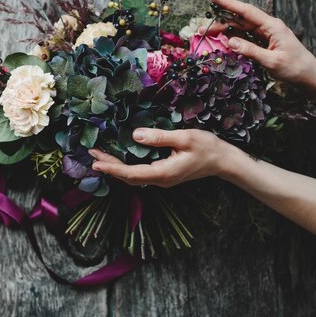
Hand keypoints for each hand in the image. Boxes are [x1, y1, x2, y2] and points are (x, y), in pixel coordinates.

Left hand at [89, 128, 242, 187]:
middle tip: (92, 155)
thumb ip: (159, 137)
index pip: (131, 174)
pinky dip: (126, 166)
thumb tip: (135, 136)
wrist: (224, 161)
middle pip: (129, 177)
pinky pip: (140, 173)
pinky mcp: (165, 174)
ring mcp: (162, 179)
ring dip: (116, 167)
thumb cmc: (207, 148)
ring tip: (100, 156)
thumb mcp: (184, 138)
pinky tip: (119, 158)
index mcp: (163, 173)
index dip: (112, 169)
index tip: (96, 163)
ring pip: (134, 176)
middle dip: (109, 167)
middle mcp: (160, 180)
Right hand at [201, 0, 315, 91]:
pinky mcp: (266, 43)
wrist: (310, 77)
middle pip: (240, 21)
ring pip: (242, 29)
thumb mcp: (271, 61)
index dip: (229, 4)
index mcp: (272, 26)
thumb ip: (250, 50)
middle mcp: (268, 27)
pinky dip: (234, 39)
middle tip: (202, 29)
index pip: (246, 11)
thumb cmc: (294, 68)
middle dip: (220, 23)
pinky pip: (246, 38)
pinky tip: (223, 42)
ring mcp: (267, 35)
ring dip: (225, 32)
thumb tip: (229, 41)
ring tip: (208, 35)